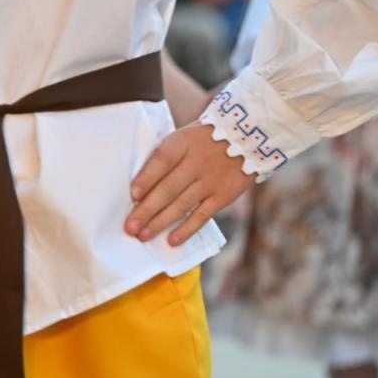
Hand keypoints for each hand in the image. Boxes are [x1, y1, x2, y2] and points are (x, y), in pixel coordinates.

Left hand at [126, 122, 254, 245]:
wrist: (248, 138)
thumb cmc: (203, 139)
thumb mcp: (184, 136)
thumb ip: (166, 156)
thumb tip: (139, 185)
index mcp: (183, 142)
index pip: (163, 160)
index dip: (147, 177)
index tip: (132, 194)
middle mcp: (197, 162)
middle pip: (169, 188)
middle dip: (147, 209)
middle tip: (129, 227)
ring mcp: (211, 181)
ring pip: (182, 205)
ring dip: (160, 222)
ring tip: (142, 235)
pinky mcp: (224, 196)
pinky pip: (202, 215)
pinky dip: (187, 229)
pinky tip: (171, 241)